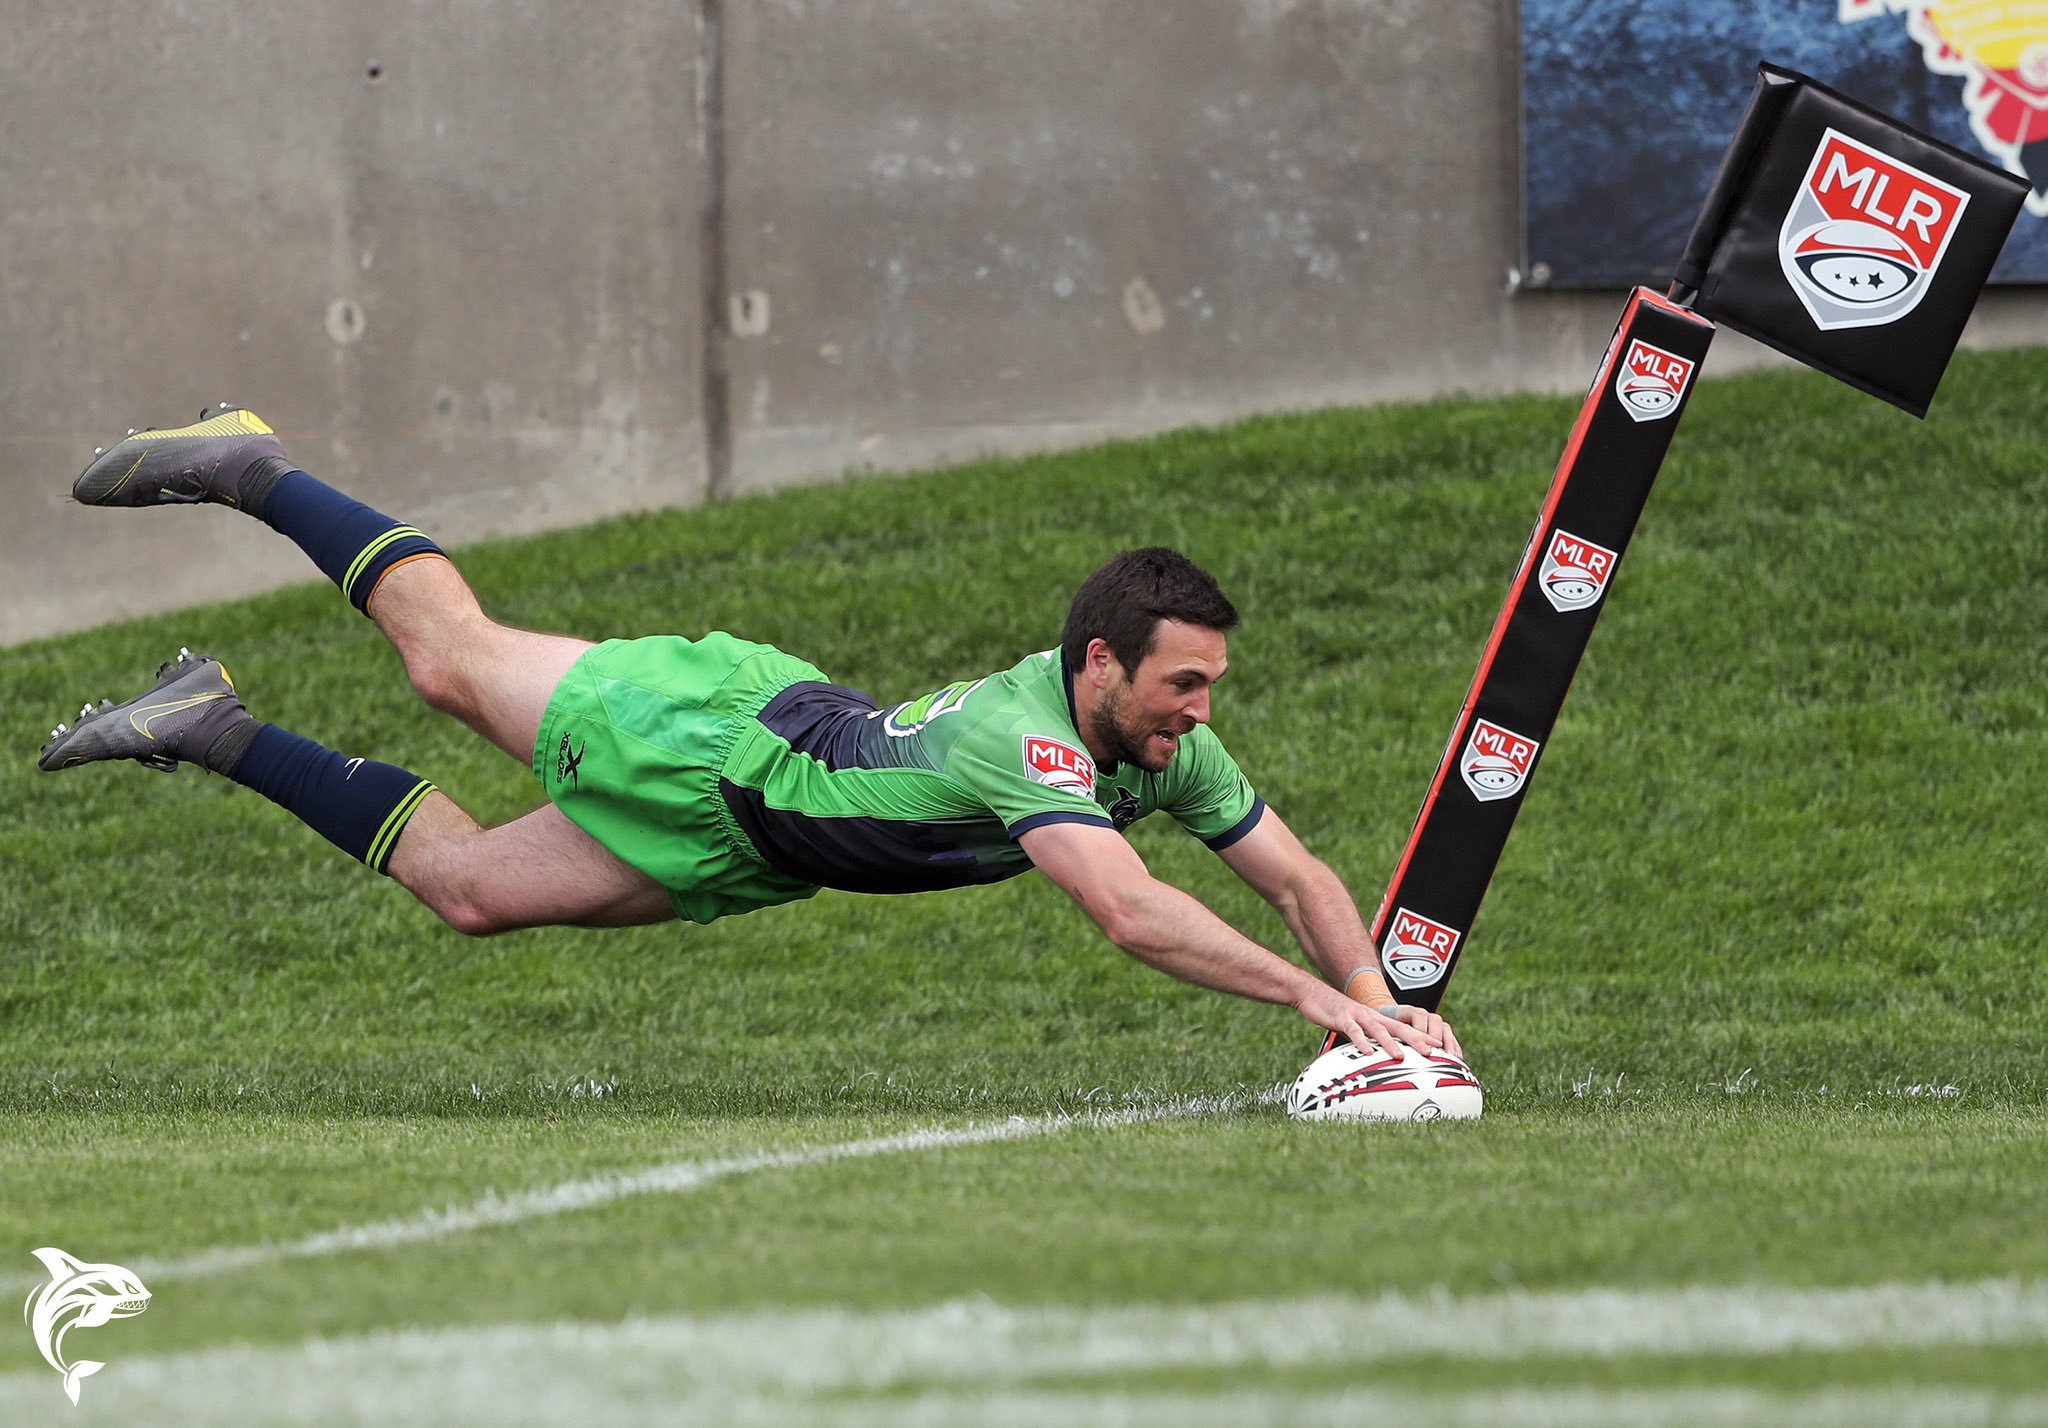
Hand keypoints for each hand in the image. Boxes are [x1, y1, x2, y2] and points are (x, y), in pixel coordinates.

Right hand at [1297, 982, 1456, 1059]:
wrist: (1313, 994)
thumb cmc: (1335, 1013)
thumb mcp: (1356, 1026)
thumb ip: (1368, 1039)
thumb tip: (1378, 1057)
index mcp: (1377, 1018)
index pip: (1404, 1027)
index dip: (1422, 1036)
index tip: (1441, 1047)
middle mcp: (1372, 1015)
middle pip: (1398, 1028)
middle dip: (1416, 1040)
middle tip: (1432, 1053)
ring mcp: (1357, 1016)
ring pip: (1378, 1030)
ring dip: (1391, 1044)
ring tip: (1401, 1057)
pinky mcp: (1342, 1018)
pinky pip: (1353, 1031)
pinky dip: (1361, 1042)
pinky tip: (1367, 1053)